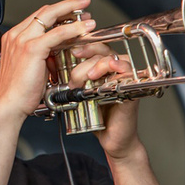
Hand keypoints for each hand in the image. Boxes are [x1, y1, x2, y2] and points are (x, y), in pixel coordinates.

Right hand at [0, 0, 95, 120]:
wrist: (9, 106)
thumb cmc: (20, 93)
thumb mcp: (32, 68)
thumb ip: (42, 56)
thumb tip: (57, 52)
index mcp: (14, 38)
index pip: (38, 16)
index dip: (58, 12)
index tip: (73, 12)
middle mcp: (16, 35)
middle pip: (45, 11)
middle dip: (67, 6)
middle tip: (84, 3)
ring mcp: (23, 40)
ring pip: (52, 16)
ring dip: (73, 12)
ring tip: (89, 14)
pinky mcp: (32, 49)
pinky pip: (58, 34)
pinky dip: (74, 30)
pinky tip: (85, 30)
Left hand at [67, 45, 143, 159]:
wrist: (111, 139)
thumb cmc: (97, 117)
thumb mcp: (79, 95)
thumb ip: (71, 80)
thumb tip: (53, 66)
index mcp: (103, 69)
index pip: (95, 48)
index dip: (84, 45)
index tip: (71, 50)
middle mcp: (116, 71)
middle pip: (104, 50)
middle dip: (88, 57)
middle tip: (76, 74)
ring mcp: (125, 79)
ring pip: (114, 59)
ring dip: (98, 65)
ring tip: (88, 77)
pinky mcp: (132, 89)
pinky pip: (127, 74)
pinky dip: (116, 72)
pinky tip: (104, 80)